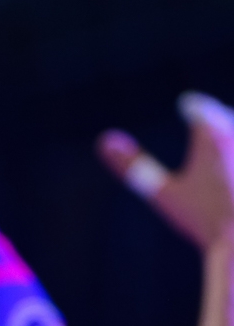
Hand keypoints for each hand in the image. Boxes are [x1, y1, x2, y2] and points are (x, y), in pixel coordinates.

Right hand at [97, 91, 233, 249]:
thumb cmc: (207, 220)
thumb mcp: (165, 194)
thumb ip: (134, 167)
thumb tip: (104, 140)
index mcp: (215, 136)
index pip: (202, 109)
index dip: (194, 107)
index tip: (188, 105)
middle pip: (228, 121)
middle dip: (218, 120)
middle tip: (209, 116)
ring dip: (229, 141)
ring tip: (224, 143)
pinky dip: (233, 164)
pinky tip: (230, 171)